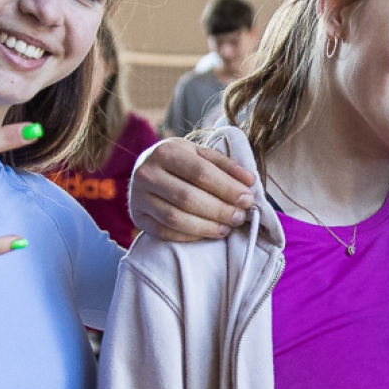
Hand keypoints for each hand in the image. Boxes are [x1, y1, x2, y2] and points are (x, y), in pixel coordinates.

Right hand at [130, 139, 256, 242]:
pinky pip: (164, 232)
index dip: (227, 188)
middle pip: (188, 198)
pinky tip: (206, 233)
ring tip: (226, 228)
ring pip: (175, 218)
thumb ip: (225, 166)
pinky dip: (189, 236)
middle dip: (219, 210)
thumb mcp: (200, 154)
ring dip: (206, 227)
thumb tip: (250, 181)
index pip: (201, 173)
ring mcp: (138, 197)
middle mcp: (147, 173)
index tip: (247, 199)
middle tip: (240, 217)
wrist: (147, 169)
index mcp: (166, 151)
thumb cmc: (180, 161)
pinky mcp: (138, 217)